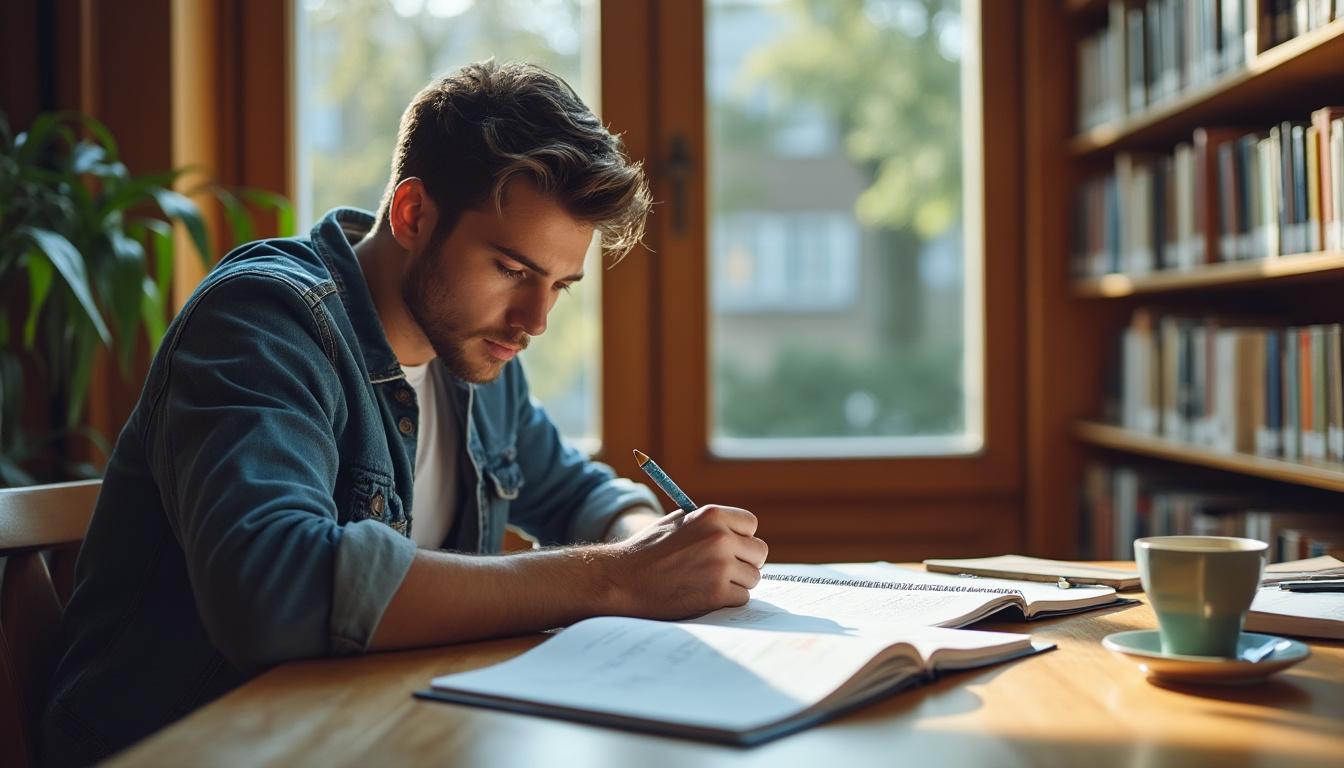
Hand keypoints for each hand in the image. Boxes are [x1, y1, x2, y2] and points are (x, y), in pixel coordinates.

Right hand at [602, 505, 768, 619]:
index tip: (733, 547)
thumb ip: (708, 524)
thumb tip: (737, 532)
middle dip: (745, 561)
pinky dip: (727, 600)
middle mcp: (720, 538)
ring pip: (753, 578)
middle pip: (759, 552)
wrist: (622, 580)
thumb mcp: (677, 522)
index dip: (742, 537)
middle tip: (727, 570)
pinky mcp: (716, 594)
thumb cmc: (647, 551)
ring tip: (710, 583)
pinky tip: (705, 595)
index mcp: (712, 515)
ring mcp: (720, 567)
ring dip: (737, 583)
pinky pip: (741, 598)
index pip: (751, 525)